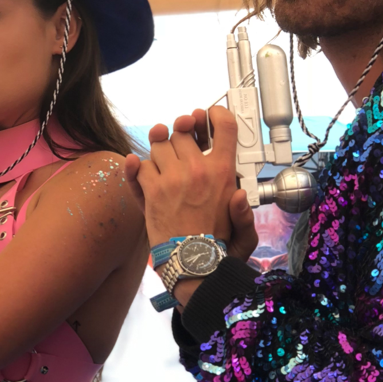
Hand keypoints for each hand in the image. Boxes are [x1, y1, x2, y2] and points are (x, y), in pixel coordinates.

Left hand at [123, 105, 256, 260]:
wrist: (193, 266)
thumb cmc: (217, 247)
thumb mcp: (245, 232)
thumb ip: (245, 212)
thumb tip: (240, 194)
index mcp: (223, 173)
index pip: (224, 128)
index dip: (215, 115)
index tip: (207, 115)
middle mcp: (197, 170)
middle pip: (183, 131)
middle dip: (180, 132)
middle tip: (180, 139)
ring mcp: (172, 178)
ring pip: (159, 145)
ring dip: (159, 150)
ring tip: (162, 162)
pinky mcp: (152, 191)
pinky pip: (139, 165)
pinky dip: (136, 166)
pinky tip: (140, 169)